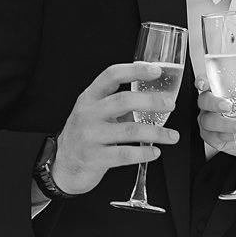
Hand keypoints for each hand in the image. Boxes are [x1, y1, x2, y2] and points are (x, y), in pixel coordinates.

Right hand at [53, 61, 179, 194]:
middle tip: (170, 105)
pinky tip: (155, 152)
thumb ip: (119, 104)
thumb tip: (155, 97)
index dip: (135, 71)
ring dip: (156, 132)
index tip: (156, 71)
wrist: (63, 165)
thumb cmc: (85, 135)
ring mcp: (90, 136)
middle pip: (123, 100)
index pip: (111, 75)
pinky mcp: (95, 157)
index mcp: (90, 97)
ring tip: (172, 135)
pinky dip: (144, 153)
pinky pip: (125, 154)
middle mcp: (88, 114)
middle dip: (151, 101)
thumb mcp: (95, 114)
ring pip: (129, 130)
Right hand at [197, 76, 235, 178]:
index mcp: (223, 92)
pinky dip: (228, 135)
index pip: (207, 83)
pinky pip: (213, 136)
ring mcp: (212, 122)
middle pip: (203, 101)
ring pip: (208, 121)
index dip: (202, 81)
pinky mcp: (213, 138)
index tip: (204, 84)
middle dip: (213, 103)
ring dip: (225, 123)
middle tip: (228, 106)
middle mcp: (214, 106)